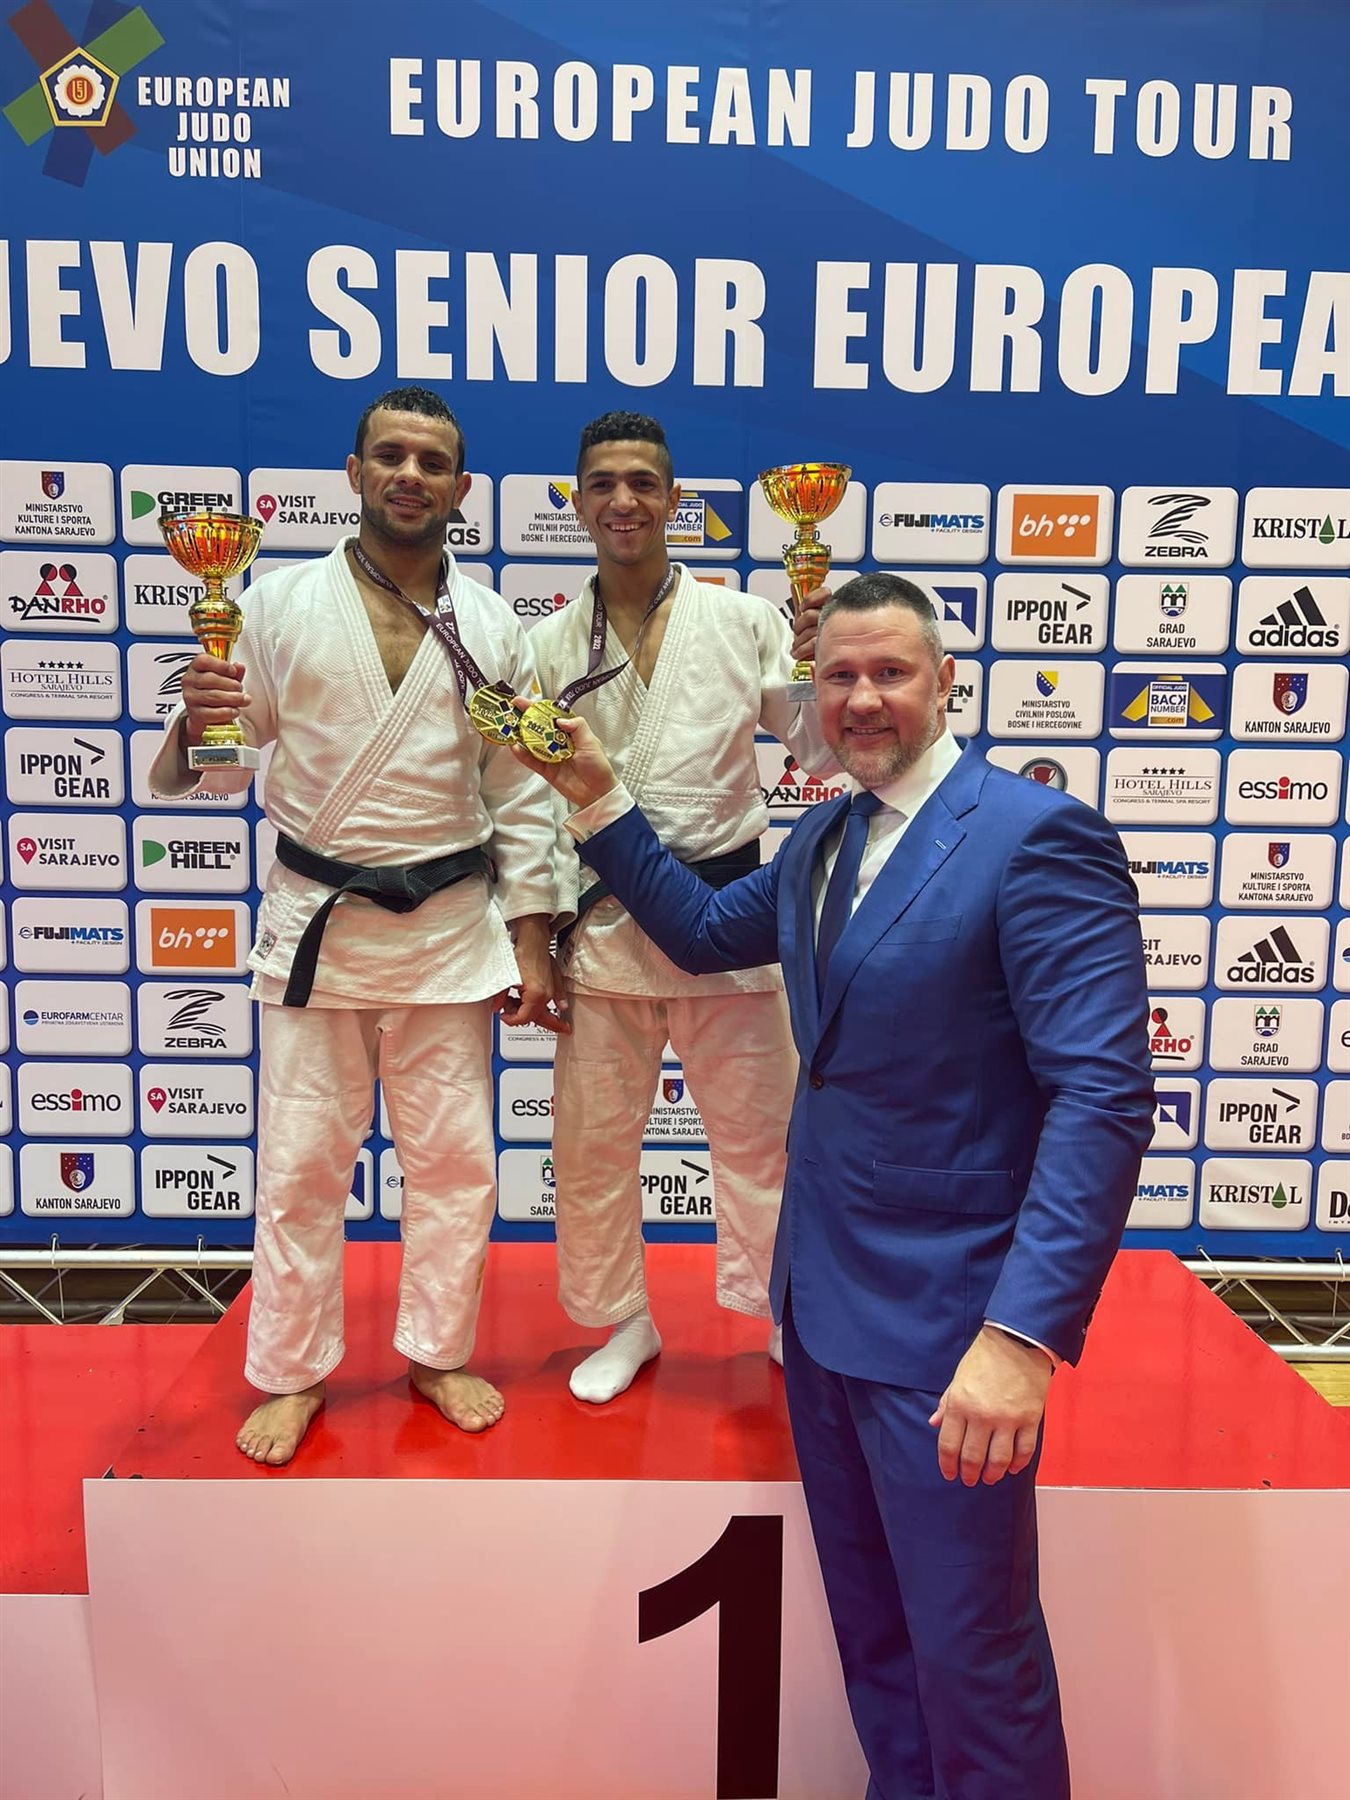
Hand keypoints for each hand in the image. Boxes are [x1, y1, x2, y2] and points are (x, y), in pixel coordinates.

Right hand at [180, 651, 248, 747]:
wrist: (204, 714)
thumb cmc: (214, 692)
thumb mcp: (225, 679)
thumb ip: (233, 672)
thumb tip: (239, 666)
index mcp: (195, 667)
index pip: (204, 661)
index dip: (222, 666)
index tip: (234, 672)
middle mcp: (190, 681)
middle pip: (211, 679)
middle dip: (231, 684)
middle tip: (240, 689)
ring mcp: (191, 698)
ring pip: (214, 696)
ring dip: (233, 698)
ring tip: (243, 700)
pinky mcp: (196, 714)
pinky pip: (213, 713)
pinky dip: (228, 712)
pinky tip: (235, 711)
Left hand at [498, 916, 570, 1032]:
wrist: (534, 939)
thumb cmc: (523, 953)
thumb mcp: (506, 977)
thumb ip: (500, 996)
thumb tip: (497, 1008)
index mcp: (536, 994)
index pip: (524, 1018)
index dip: (511, 1019)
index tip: (503, 1015)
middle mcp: (547, 994)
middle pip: (537, 1018)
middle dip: (521, 1018)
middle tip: (509, 1015)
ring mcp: (552, 989)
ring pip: (544, 1010)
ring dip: (530, 1011)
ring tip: (515, 1003)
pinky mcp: (554, 983)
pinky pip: (556, 1000)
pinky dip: (554, 1006)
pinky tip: (558, 1008)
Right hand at [507, 700, 618, 808]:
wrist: (597, 793)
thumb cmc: (598, 766)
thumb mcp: (591, 741)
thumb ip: (577, 726)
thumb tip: (559, 719)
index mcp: (569, 732)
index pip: (551, 716)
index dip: (538, 708)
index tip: (525, 702)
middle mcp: (557, 742)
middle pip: (538, 727)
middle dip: (524, 718)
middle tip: (511, 710)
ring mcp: (550, 755)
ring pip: (531, 743)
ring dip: (519, 735)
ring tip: (507, 726)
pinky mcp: (545, 770)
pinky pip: (531, 760)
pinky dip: (522, 754)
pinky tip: (515, 747)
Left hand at [791, 584, 830, 665]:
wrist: (818, 658)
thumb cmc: (813, 637)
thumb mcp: (805, 618)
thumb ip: (802, 602)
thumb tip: (793, 586)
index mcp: (830, 607)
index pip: (825, 593)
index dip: (810, 599)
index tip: (802, 607)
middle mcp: (833, 618)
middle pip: (811, 614)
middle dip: (799, 625)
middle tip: (797, 632)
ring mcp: (833, 632)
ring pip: (811, 630)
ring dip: (799, 640)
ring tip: (796, 646)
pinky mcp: (830, 647)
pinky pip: (813, 643)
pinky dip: (801, 649)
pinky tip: (797, 653)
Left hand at [929, 1325, 1052, 1486]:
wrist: (1018, 1340)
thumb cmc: (984, 1357)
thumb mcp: (958, 1377)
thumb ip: (946, 1403)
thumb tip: (934, 1423)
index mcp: (960, 1404)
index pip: (949, 1445)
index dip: (948, 1465)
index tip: (950, 1474)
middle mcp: (981, 1416)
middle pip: (973, 1457)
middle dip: (970, 1474)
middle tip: (970, 1480)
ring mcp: (1008, 1419)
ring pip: (999, 1460)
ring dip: (993, 1474)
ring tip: (990, 1478)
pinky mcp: (1030, 1419)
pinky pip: (1024, 1451)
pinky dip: (1018, 1464)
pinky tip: (1013, 1468)